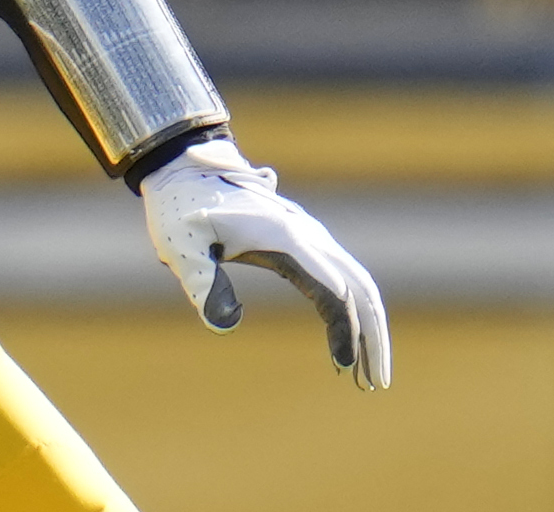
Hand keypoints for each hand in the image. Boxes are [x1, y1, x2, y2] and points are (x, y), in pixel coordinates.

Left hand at [142, 138, 391, 389]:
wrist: (183, 168)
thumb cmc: (179, 208)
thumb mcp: (181, 244)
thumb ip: (201, 281)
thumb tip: (225, 325)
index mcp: (285, 237)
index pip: (334, 291)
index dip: (345, 331)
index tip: (343, 367)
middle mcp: (308, 235)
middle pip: (360, 289)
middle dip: (374, 337)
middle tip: (375, 385)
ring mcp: (309, 236)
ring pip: (358, 283)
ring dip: (370, 327)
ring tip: (369, 376)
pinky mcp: (303, 241)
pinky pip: (342, 277)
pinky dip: (353, 310)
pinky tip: (347, 340)